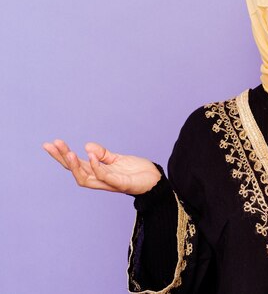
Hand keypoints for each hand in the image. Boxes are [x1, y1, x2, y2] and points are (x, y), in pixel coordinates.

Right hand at [42, 139, 160, 194]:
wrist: (156, 180)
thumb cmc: (136, 171)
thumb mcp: (117, 159)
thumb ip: (103, 154)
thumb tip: (87, 146)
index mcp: (97, 172)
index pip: (75, 164)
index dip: (62, 156)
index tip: (50, 143)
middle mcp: (100, 180)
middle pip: (76, 171)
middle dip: (63, 159)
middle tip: (53, 145)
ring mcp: (110, 183)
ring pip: (86, 178)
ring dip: (76, 166)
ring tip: (69, 153)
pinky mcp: (121, 184)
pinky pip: (105, 177)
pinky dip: (97, 167)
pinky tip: (91, 156)